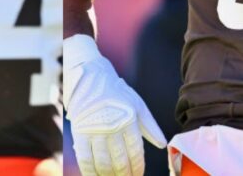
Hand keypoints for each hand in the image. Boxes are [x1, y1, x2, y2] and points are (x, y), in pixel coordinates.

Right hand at [63, 35, 165, 175]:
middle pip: (120, 161)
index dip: (138, 168)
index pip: (136, 152)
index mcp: (128, 119)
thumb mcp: (137, 104)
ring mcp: (94, 130)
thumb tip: (162, 144)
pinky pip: (85, 159)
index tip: (138, 175)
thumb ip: (150, 126)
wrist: (89, 76)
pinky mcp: (79, 132)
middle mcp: (112, 126)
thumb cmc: (116, 92)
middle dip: (124, 175)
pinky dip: (90, 172)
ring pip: (103, 163)